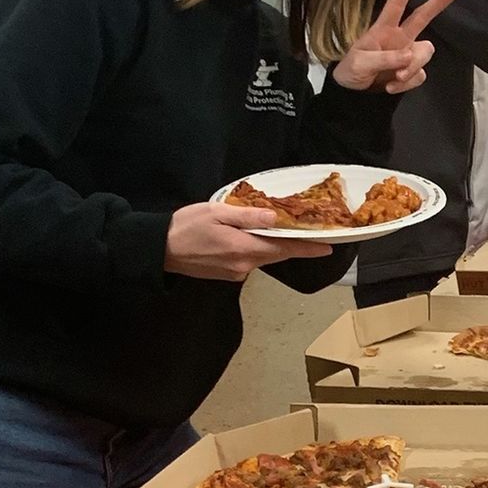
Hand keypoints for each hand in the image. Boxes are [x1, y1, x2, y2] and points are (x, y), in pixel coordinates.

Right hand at [164, 203, 331, 282]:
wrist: (159, 249)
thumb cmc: (186, 226)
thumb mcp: (217, 212)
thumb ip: (248, 217)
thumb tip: (274, 218)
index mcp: (244, 248)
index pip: (284, 249)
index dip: (307, 248)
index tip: (328, 247)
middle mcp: (244, 265)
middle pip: (276, 254)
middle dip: (292, 244)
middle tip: (308, 231)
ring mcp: (236, 273)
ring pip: (262, 257)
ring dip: (270, 245)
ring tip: (275, 229)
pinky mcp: (227, 275)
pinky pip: (249, 261)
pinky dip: (254, 249)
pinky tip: (247, 238)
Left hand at [331, 0, 455, 94]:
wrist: (354, 96)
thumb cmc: (352, 71)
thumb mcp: (360, 63)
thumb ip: (384, 58)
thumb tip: (409, 56)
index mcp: (383, 30)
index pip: (395, 5)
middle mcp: (399, 38)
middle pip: (422, 17)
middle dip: (438, 3)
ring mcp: (407, 55)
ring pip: (425, 53)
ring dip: (413, 67)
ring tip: (396, 78)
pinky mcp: (411, 72)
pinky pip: (419, 75)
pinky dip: (408, 83)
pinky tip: (392, 87)